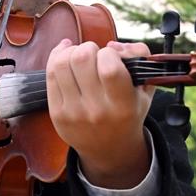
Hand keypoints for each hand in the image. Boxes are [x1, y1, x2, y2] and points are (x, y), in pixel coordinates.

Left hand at [46, 39, 154, 188]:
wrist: (108, 150)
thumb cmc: (128, 112)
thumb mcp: (145, 88)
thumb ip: (140, 57)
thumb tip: (111, 45)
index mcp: (123, 105)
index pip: (109, 67)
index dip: (109, 53)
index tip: (111, 58)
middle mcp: (97, 111)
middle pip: (81, 59)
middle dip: (88, 48)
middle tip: (94, 55)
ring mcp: (74, 113)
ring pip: (62, 64)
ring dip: (71, 52)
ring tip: (80, 56)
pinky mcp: (57, 113)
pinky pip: (50, 75)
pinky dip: (57, 58)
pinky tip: (66, 55)